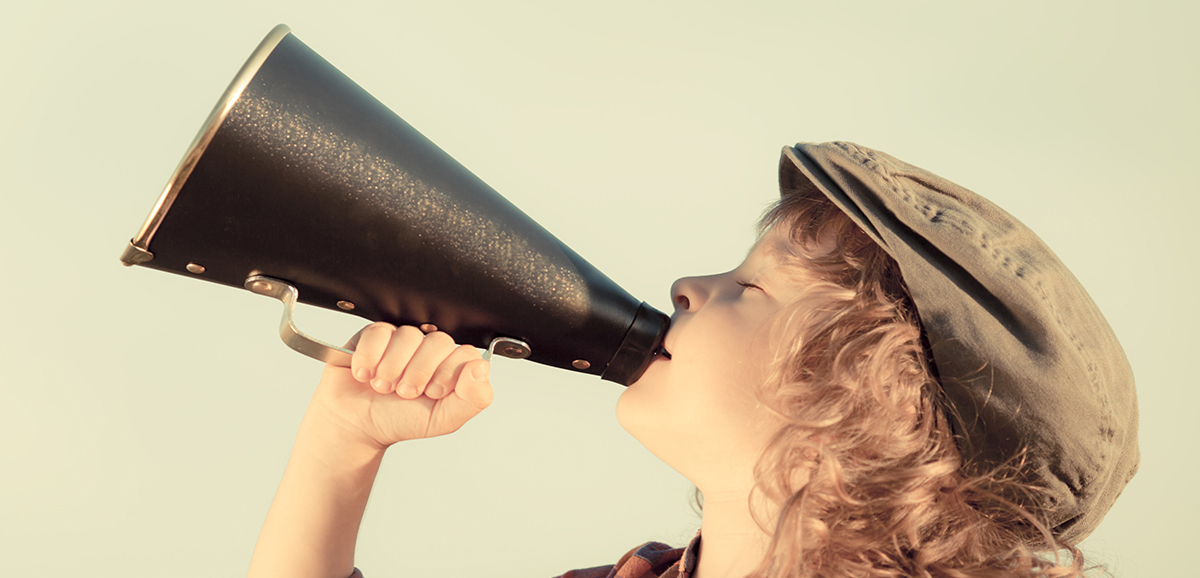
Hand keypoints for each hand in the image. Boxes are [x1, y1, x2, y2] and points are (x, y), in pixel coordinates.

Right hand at [305, 323, 492, 450]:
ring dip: (392, 369)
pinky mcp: (374, 335)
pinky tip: (365, 374)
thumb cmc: (399, 420)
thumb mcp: (442, 419)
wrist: (355, 425)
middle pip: (438, 341)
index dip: (448, 373)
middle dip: (419, 373)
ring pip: (408, 336)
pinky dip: (370, 358)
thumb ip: (472, 398)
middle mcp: (429, 350)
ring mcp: (402, 339)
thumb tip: (481, 368)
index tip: (432, 393)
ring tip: (382, 387)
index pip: (465, 354)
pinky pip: (379, 332)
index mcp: (450, 366)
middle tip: (404, 392)